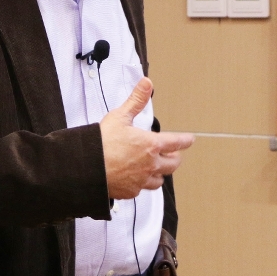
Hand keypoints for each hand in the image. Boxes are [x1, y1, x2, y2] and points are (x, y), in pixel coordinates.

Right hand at [99, 77, 193, 199]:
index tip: (189, 140)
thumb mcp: (120, 116)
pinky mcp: (131, 191)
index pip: (176, 143)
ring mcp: (141, 180)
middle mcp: (150, 165)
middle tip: (172, 154)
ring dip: (160, 173)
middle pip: (173, 165)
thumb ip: (136, 100)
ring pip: (159, 180)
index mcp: (151, 145)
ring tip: (155, 168)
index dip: (185, 140)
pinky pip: (142, 189)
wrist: (87, 167)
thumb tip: (147, 84)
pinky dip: (142, 183)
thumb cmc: (102, 142)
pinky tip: (136, 179)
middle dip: (174, 158)